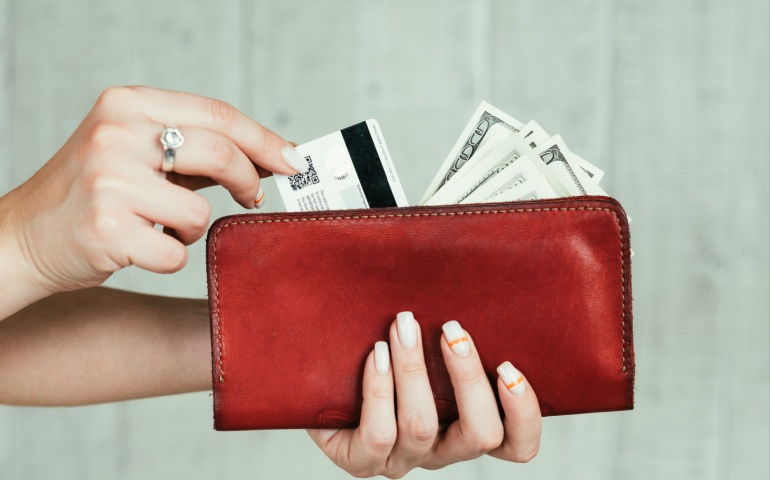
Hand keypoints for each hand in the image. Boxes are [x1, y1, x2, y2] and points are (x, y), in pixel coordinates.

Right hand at [0, 86, 306, 298]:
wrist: (23, 237)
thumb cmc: (92, 195)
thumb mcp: (136, 154)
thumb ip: (196, 151)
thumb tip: (270, 157)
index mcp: (127, 106)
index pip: (217, 114)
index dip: (264, 140)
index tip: (294, 160)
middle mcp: (116, 135)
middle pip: (221, 152)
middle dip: (250, 180)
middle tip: (254, 197)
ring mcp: (108, 181)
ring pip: (199, 212)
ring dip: (192, 229)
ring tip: (161, 227)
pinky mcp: (106, 229)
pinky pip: (176, 252)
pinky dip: (170, 256)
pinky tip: (141, 248)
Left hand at [307, 313, 541, 477]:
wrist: (323, 380)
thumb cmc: (384, 350)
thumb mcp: (427, 342)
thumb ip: (453, 327)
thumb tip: (472, 260)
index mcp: (466, 428)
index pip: (516, 445)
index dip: (523, 413)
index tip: (509, 365)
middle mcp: (441, 450)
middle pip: (479, 434)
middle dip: (468, 376)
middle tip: (453, 329)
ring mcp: (402, 458)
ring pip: (422, 427)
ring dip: (414, 370)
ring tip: (403, 326)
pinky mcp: (362, 459)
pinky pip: (378, 434)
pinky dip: (379, 390)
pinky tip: (376, 355)